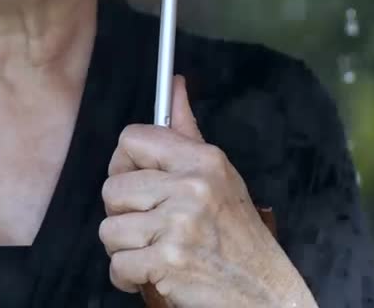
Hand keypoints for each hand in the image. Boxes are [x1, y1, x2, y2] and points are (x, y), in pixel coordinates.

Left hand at [99, 75, 316, 306]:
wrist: (264, 290)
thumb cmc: (238, 234)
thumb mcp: (220, 176)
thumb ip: (187, 133)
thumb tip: (175, 86)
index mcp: (202, 160)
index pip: (131, 139)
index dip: (124, 163)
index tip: (137, 182)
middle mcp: (191, 187)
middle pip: (112, 188)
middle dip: (123, 214)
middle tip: (149, 226)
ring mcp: (179, 225)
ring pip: (109, 230)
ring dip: (125, 249)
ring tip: (152, 250)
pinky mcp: (168, 262)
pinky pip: (117, 265)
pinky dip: (127, 278)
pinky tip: (151, 274)